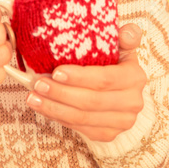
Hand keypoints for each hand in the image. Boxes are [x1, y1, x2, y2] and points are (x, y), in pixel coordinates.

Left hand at [25, 23, 146, 141]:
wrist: (123, 91)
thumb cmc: (116, 64)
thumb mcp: (122, 47)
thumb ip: (126, 36)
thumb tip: (126, 33)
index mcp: (135, 77)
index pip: (105, 79)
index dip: (79, 77)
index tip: (56, 72)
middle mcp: (133, 103)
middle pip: (91, 101)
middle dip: (60, 93)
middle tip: (37, 84)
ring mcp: (121, 122)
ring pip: (82, 117)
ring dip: (54, 108)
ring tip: (33, 97)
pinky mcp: (108, 135)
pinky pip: (79, 128)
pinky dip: (58, 117)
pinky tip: (43, 107)